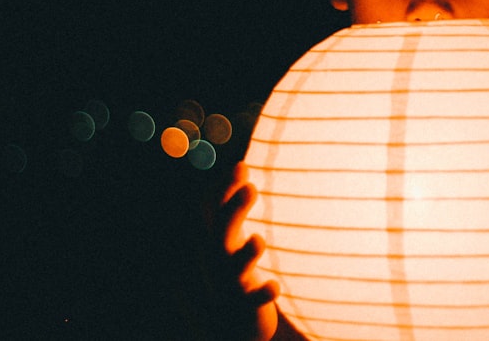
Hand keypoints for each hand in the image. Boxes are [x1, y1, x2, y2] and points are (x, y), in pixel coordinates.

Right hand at [210, 162, 279, 340]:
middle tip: (252, 188)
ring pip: (232, 270)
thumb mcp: (228, 235)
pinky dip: (262, 294)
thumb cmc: (231, 269)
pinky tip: (276, 286)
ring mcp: (230, 284)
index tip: (243, 167)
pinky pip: (251, 302)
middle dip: (233, 212)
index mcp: (214, 240)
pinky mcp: (245, 307)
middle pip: (219, 235)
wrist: (229, 323)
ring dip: (244, 255)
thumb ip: (233, 203)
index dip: (224, 190)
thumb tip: (240, 164)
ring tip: (258, 241)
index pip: (212, 211)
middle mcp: (217, 261)